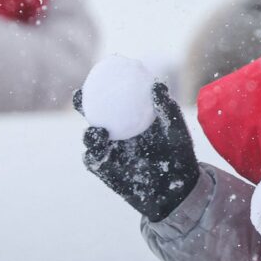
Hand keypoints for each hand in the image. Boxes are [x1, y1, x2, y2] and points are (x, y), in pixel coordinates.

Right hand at [74, 83, 198, 221]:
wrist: (178, 187)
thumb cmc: (179, 153)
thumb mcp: (175, 130)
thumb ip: (166, 108)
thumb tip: (157, 85)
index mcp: (130, 117)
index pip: (112, 97)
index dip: (102, 84)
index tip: (100, 73)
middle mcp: (116, 131)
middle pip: (92, 113)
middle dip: (82, 103)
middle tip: (81, 97)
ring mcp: (108, 150)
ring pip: (90, 138)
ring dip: (90, 133)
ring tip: (99, 132)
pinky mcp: (105, 171)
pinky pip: (93, 161)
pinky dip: (93, 155)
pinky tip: (100, 151)